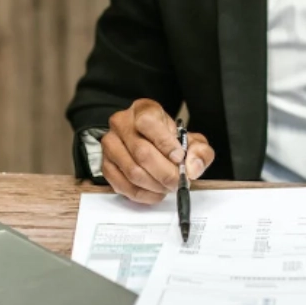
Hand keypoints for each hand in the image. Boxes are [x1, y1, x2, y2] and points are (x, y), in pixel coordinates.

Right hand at [100, 99, 214, 203]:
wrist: (151, 143)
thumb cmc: (169, 140)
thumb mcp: (191, 139)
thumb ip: (199, 151)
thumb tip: (193, 167)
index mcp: (143, 110)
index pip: (148, 124)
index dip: (165, 144)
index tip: (179, 158)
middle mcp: (121, 124)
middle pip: (141, 153)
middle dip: (165, 173)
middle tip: (178, 182)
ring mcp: (110, 145)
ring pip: (132, 172)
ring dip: (155, 185)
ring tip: (168, 187)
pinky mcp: (106, 165)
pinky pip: (122, 185)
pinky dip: (143, 194)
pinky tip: (155, 192)